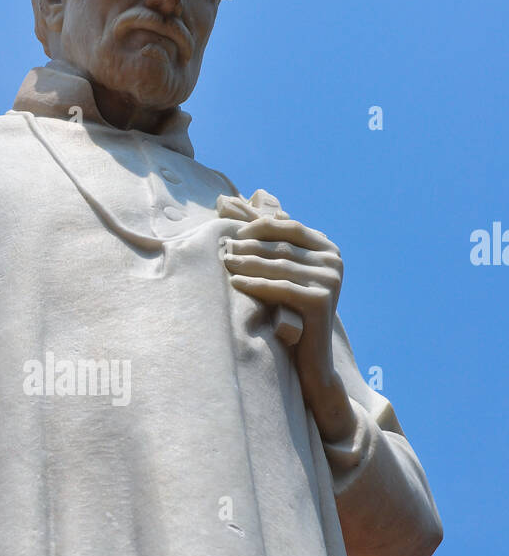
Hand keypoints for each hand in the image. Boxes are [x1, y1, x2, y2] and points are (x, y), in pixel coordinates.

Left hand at [218, 189, 356, 442]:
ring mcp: (331, 280)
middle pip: (281, 245)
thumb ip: (264, 235)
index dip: (256, 225)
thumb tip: (238, 196)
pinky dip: (256, 284)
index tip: (229, 228)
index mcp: (326, 246)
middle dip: (248, 245)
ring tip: (224, 263)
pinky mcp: (322, 301)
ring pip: (279, 265)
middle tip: (221, 248)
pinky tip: (234, 284)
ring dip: (247, 263)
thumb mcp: (279, 270)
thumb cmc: (289, 310)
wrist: (311, 359)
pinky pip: (281, 288)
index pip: (286, 225)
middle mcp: (334, 260)